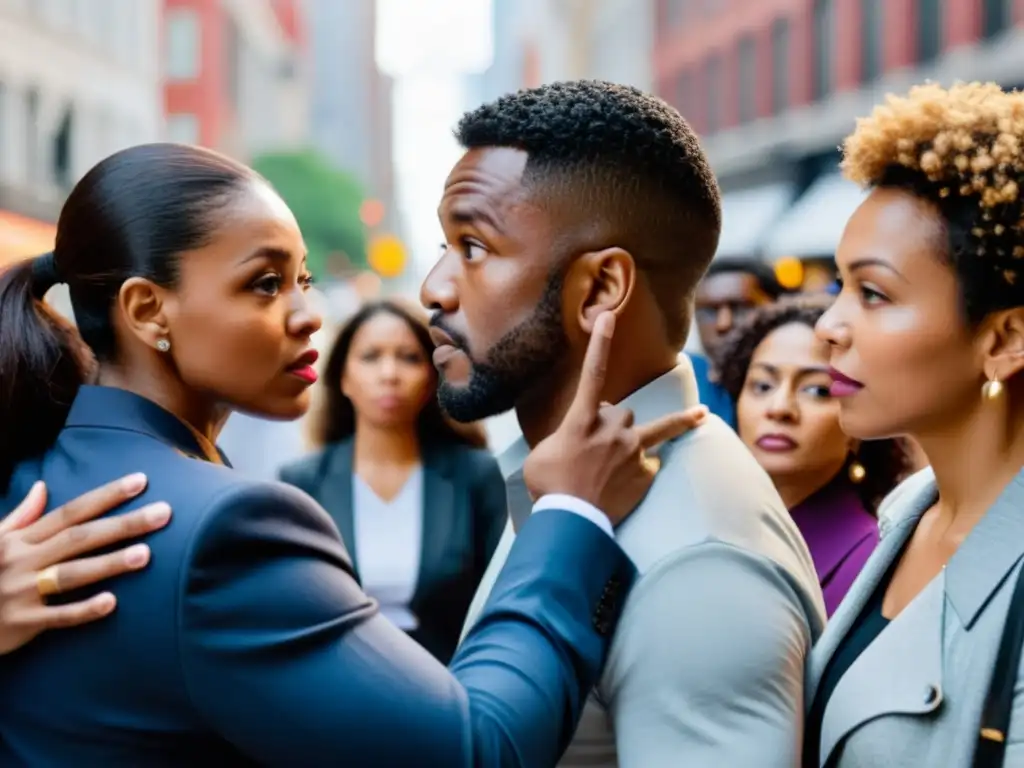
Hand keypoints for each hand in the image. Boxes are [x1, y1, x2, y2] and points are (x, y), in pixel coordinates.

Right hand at [0, 475, 170, 654]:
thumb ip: (20, 517)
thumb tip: (41, 486)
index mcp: (20, 539)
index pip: (72, 511)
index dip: (107, 495)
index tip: (141, 481)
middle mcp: (23, 560)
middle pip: (80, 537)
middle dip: (125, 523)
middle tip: (166, 513)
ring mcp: (21, 592)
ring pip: (72, 574)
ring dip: (109, 564)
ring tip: (146, 555)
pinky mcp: (21, 624)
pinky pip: (57, 617)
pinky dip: (83, 610)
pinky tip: (112, 603)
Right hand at [524, 312, 707, 526]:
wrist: (573, 522)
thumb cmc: (549, 488)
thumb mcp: (541, 456)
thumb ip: (559, 439)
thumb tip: (571, 442)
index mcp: (580, 421)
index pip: (593, 374)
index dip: (601, 343)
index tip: (609, 317)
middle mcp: (610, 429)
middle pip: (620, 411)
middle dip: (612, 424)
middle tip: (599, 447)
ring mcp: (632, 450)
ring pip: (647, 431)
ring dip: (648, 434)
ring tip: (698, 416)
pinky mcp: (647, 471)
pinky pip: (651, 462)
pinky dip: (643, 469)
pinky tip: (630, 484)